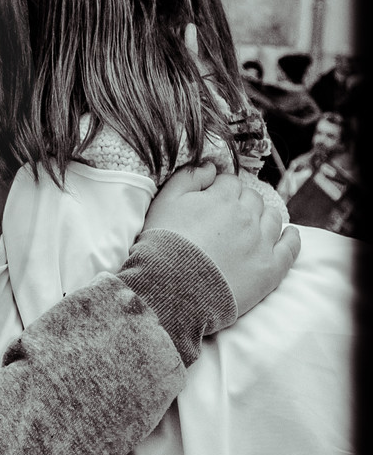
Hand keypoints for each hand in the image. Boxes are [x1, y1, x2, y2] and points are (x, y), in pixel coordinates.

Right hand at [143, 162, 299, 316]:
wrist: (173, 288)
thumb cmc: (164, 243)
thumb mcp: (164, 202)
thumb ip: (187, 177)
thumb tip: (210, 166)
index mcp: (222, 198)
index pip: (230, 183)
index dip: (219, 188)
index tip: (210, 199)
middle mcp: (247, 216)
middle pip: (253, 198)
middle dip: (241, 201)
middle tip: (226, 215)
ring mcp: (262, 243)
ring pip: (272, 218)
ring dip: (263, 216)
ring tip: (250, 225)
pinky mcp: (271, 268)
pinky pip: (291, 247)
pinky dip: (291, 237)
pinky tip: (289, 234)